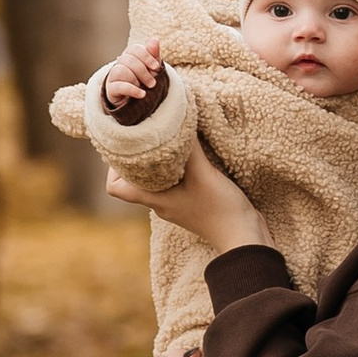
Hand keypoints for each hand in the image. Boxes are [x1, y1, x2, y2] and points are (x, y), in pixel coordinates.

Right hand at [100, 36, 167, 124]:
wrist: (135, 101)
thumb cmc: (144, 81)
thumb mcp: (152, 69)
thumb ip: (153, 55)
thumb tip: (154, 39)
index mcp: (130, 55)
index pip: (134, 49)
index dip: (146, 56)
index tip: (156, 67)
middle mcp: (120, 63)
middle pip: (129, 60)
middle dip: (143, 72)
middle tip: (153, 83)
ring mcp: (113, 75)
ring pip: (121, 71)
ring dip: (136, 80)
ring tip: (144, 88)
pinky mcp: (111, 89)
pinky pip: (119, 86)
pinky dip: (133, 90)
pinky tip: (142, 94)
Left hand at [106, 130, 268, 254]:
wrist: (244, 237)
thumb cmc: (220, 209)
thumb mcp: (203, 173)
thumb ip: (188, 148)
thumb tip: (177, 119)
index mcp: (154, 200)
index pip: (116, 188)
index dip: (113, 169)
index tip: (125, 148)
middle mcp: (161, 203)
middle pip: (136, 180)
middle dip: (139, 157)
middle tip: (147, 135)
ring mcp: (177, 204)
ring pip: (157, 180)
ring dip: (161, 161)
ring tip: (171, 140)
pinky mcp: (193, 202)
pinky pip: (176, 182)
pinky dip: (179, 167)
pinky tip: (193, 154)